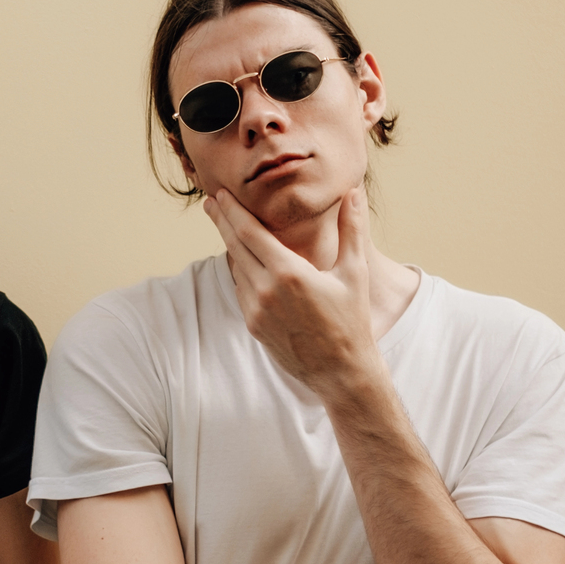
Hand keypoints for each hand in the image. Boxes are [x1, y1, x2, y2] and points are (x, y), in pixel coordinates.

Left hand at [204, 186, 380, 394]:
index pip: (249, 233)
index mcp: (289, 273)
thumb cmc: (351, 320)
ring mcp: (256, 310)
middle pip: (234, 247)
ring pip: (236, 269)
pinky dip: (239, 271)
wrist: (340, 370)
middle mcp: (266, 290)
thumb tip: (354, 193)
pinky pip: (241, 290)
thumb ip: (352, 229)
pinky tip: (241, 261)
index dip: (232, 212)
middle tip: (210, 203)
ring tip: (225, 227)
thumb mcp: (354, 272)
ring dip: (230, 246)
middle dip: (221, 221)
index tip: (220, 195)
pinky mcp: (253, 325)